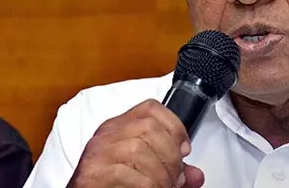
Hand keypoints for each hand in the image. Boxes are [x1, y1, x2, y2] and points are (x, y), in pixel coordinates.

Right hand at [68, 99, 204, 187]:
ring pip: (138, 150)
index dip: (174, 125)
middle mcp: (107, 135)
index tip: (185, 148)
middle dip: (170, 155)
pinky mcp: (91, 174)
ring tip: (164, 187)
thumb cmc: (113, 183)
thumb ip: (171, 169)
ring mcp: (97, 153)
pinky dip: (147, 186)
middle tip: (176, 177)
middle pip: (149, 127)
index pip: (150, 108)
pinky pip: (127, 174)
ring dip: (160, 174)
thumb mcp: (145, 171)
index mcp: (120, 127)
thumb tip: (196, 176)